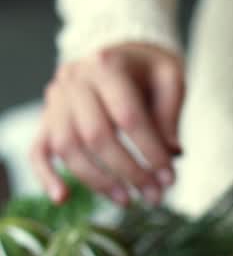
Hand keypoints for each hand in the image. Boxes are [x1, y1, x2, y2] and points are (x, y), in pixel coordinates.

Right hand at [31, 43, 184, 206]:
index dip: (150, 151)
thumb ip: (170, 113)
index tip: (170, 178)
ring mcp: (56, 99)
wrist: (117, 55)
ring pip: (68, 147)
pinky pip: (38, 150)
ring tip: (127, 201)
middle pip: (96, 135)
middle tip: (154, 195)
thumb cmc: (147, 70)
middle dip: (128, 171)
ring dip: (97, 181)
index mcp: (107, 64)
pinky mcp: (46, 118)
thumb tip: (172, 153)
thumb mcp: (169, 78)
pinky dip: (47, 177)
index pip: (128, 116)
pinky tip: (63, 199)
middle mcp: (74, 79)